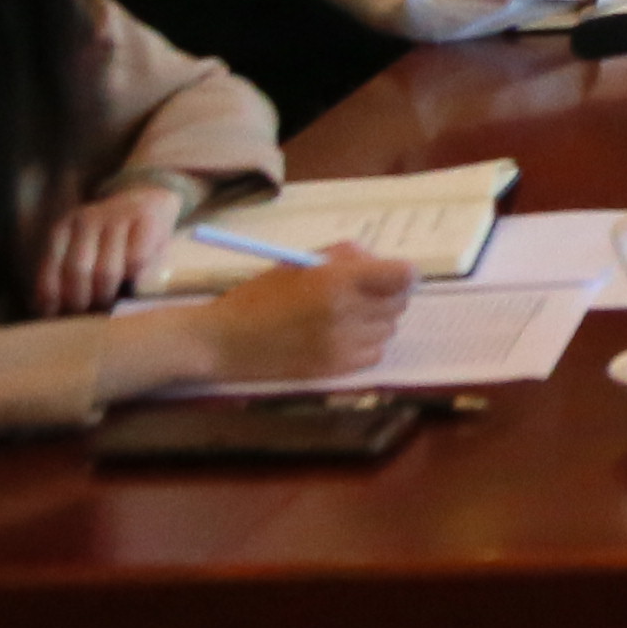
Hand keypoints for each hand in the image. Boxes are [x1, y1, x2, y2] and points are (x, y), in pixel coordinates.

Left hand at [33, 186, 179, 315]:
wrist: (148, 199)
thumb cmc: (112, 238)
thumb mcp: (83, 248)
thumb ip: (67, 274)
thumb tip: (50, 313)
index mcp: (62, 229)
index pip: (50, 276)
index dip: (54, 304)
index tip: (62, 319)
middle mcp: (85, 219)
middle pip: (77, 273)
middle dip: (83, 303)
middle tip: (91, 317)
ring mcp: (116, 217)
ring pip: (106, 271)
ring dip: (108, 296)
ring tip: (110, 308)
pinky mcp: (146, 220)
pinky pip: (136, 261)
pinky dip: (134, 279)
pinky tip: (134, 287)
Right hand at [203, 244, 411, 383]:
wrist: (224, 341)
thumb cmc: (259, 297)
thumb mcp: (301, 263)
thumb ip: (345, 257)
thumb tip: (379, 262)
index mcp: (336, 280)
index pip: (402, 275)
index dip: (402, 273)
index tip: (394, 273)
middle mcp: (345, 313)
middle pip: (399, 303)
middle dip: (387, 294)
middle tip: (364, 292)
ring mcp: (342, 345)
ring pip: (389, 329)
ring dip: (376, 320)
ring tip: (345, 315)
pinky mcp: (335, 370)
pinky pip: (374, 354)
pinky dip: (366, 345)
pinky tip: (341, 337)